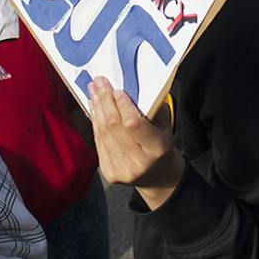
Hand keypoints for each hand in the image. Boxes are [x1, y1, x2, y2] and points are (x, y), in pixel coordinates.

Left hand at [87, 78, 185, 209]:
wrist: (156, 175)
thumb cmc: (160, 144)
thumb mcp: (165, 126)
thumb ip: (151, 108)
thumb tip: (131, 86)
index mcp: (156, 149)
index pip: (134, 124)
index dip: (123, 106)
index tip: (116, 89)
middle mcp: (138, 163)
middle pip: (114, 127)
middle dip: (105, 101)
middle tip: (99, 82)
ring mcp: (121, 170)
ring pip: (103, 134)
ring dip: (97, 109)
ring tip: (94, 91)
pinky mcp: (109, 173)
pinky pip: (99, 142)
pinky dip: (95, 123)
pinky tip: (94, 108)